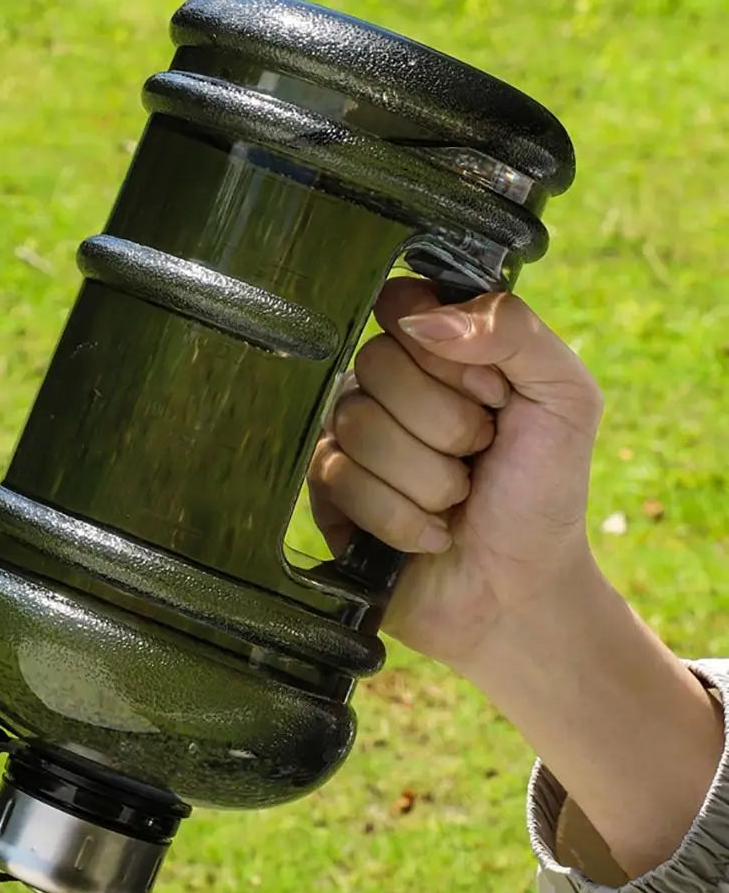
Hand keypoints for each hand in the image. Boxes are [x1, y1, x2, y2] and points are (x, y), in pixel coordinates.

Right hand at [307, 278, 604, 671]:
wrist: (519, 589)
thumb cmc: (542, 490)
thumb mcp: (563, 397)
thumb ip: (514, 331)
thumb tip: (424, 318)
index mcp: (436, 349)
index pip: (401, 304)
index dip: (446, 353)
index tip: (491, 393)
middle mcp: (384, 385)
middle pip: (376, 365)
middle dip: (447, 426)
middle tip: (477, 456)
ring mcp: (348, 436)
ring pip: (359, 425)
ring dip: (429, 479)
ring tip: (455, 501)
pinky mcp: (328, 490)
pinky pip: (341, 479)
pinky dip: (403, 518)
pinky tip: (428, 533)